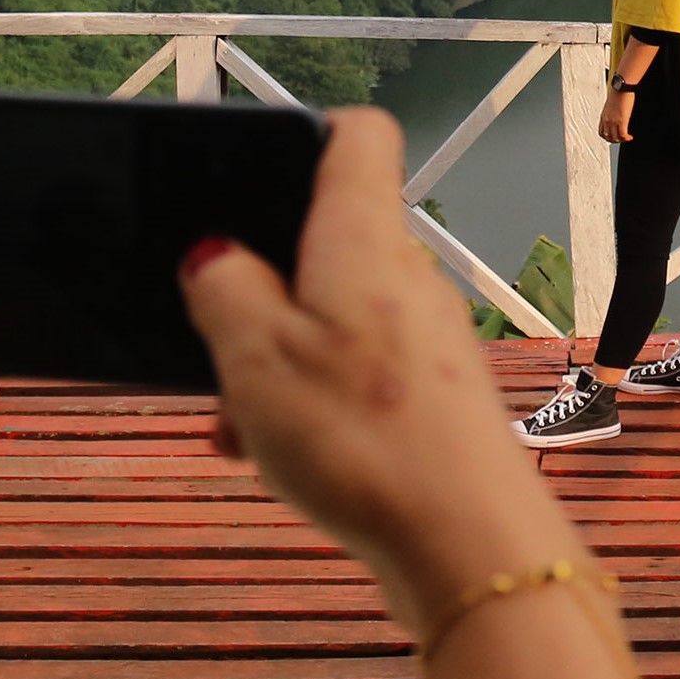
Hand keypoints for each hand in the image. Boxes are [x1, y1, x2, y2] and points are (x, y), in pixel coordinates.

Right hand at [179, 109, 589, 636]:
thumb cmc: (365, 439)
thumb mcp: (255, 357)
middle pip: (326, 240)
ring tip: (237, 425)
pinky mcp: (429, 393)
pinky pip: (352, 373)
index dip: (302, 136)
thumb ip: (224, 289)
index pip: (356, 138)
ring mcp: (423, 335)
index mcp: (364, 239)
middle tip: (215, 341)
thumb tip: (214, 253)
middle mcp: (405, 274)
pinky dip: (307, 402)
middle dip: (259, 287)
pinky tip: (274, 457)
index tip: (245, 171)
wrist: (465, 541)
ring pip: (330, 317)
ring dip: (273, 360)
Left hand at [599, 88, 633, 143]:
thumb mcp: (610, 105)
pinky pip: (623, 135)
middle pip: (608, 137)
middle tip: (621, 139)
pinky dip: (627, 138)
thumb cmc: (618, 93)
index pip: (601, 132)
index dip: (607, 137)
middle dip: (615, 140)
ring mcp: (613, 121)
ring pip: (615, 138)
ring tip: (627, 138)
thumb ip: (611, 112)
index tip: (613, 137)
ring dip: (621, 140)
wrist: (621, 88)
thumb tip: (616, 114)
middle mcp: (607, 120)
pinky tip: (630, 137)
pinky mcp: (622, 121)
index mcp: (603, 116)